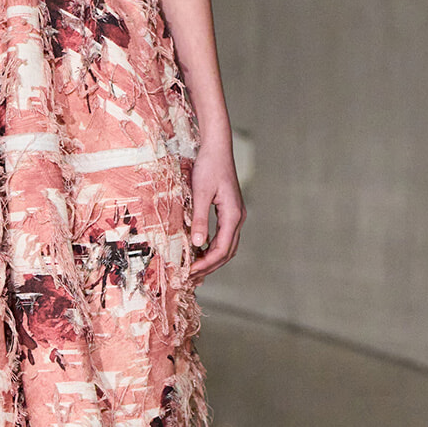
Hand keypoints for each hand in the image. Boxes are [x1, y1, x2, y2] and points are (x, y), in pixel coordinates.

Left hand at [189, 138, 244, 280]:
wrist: (217, 147)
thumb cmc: (208, 166)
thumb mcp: (200, 193)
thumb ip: (199, 219)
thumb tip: (197, 244)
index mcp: (232, 215)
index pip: (222, 249)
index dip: (206, 264)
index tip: (189, 272)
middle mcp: (238, 217)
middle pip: (227, 252)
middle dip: (209, 267)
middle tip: (191, 278)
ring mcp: (235, 214)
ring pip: (227, 246)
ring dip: (212, 260)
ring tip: (194, 271)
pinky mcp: (229, 211)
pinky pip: (224, 236)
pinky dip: (213, 248)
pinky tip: (199, 252)